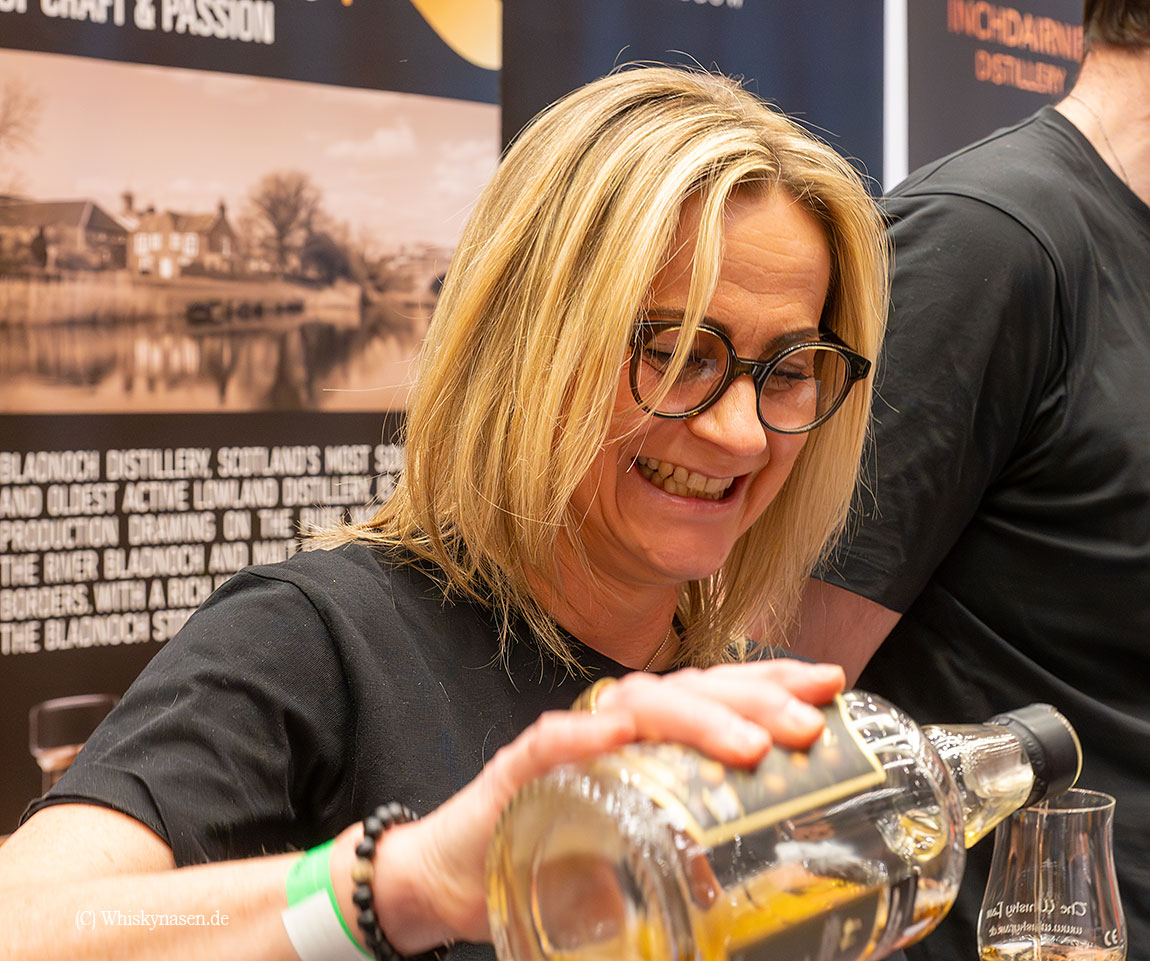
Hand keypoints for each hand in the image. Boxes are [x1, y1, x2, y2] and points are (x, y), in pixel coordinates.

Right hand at [378, 659, 844, 948]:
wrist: (458, 876)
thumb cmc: (552, 859)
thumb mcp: (633, 864)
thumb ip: (682, 868)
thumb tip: (743, 899)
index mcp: (650, 741)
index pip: (718, 694)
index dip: (773, 682)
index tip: (831, 683)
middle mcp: (614, 728)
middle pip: (690, 691)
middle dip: (753, 700)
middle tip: (806, 724)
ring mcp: (570, 743)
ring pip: (636, 708)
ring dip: (693, 718)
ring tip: (746, 745)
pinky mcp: (521, 770)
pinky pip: (554, 744)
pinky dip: (587, 737)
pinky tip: (620, 738)